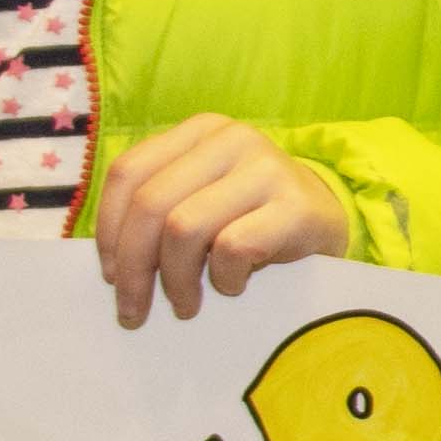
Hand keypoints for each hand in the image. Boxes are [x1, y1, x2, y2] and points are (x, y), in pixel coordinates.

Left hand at [95, 118, 351, 327]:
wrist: (330, 222)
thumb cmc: (254, 218)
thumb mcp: (202, 198)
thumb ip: (160, 209)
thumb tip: (112, 263)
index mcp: (199, 131)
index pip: (129, 173)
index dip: (110, 229)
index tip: (112, 275)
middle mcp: (231, 139)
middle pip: (152, 204)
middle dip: (135, 267)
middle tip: (135, 309)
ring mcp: (267, 168)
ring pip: (184, 227)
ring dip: (176, 279)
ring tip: (185, 305)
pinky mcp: (296, 206)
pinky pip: (233, 248)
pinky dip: (223, 278)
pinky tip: (233, 287)